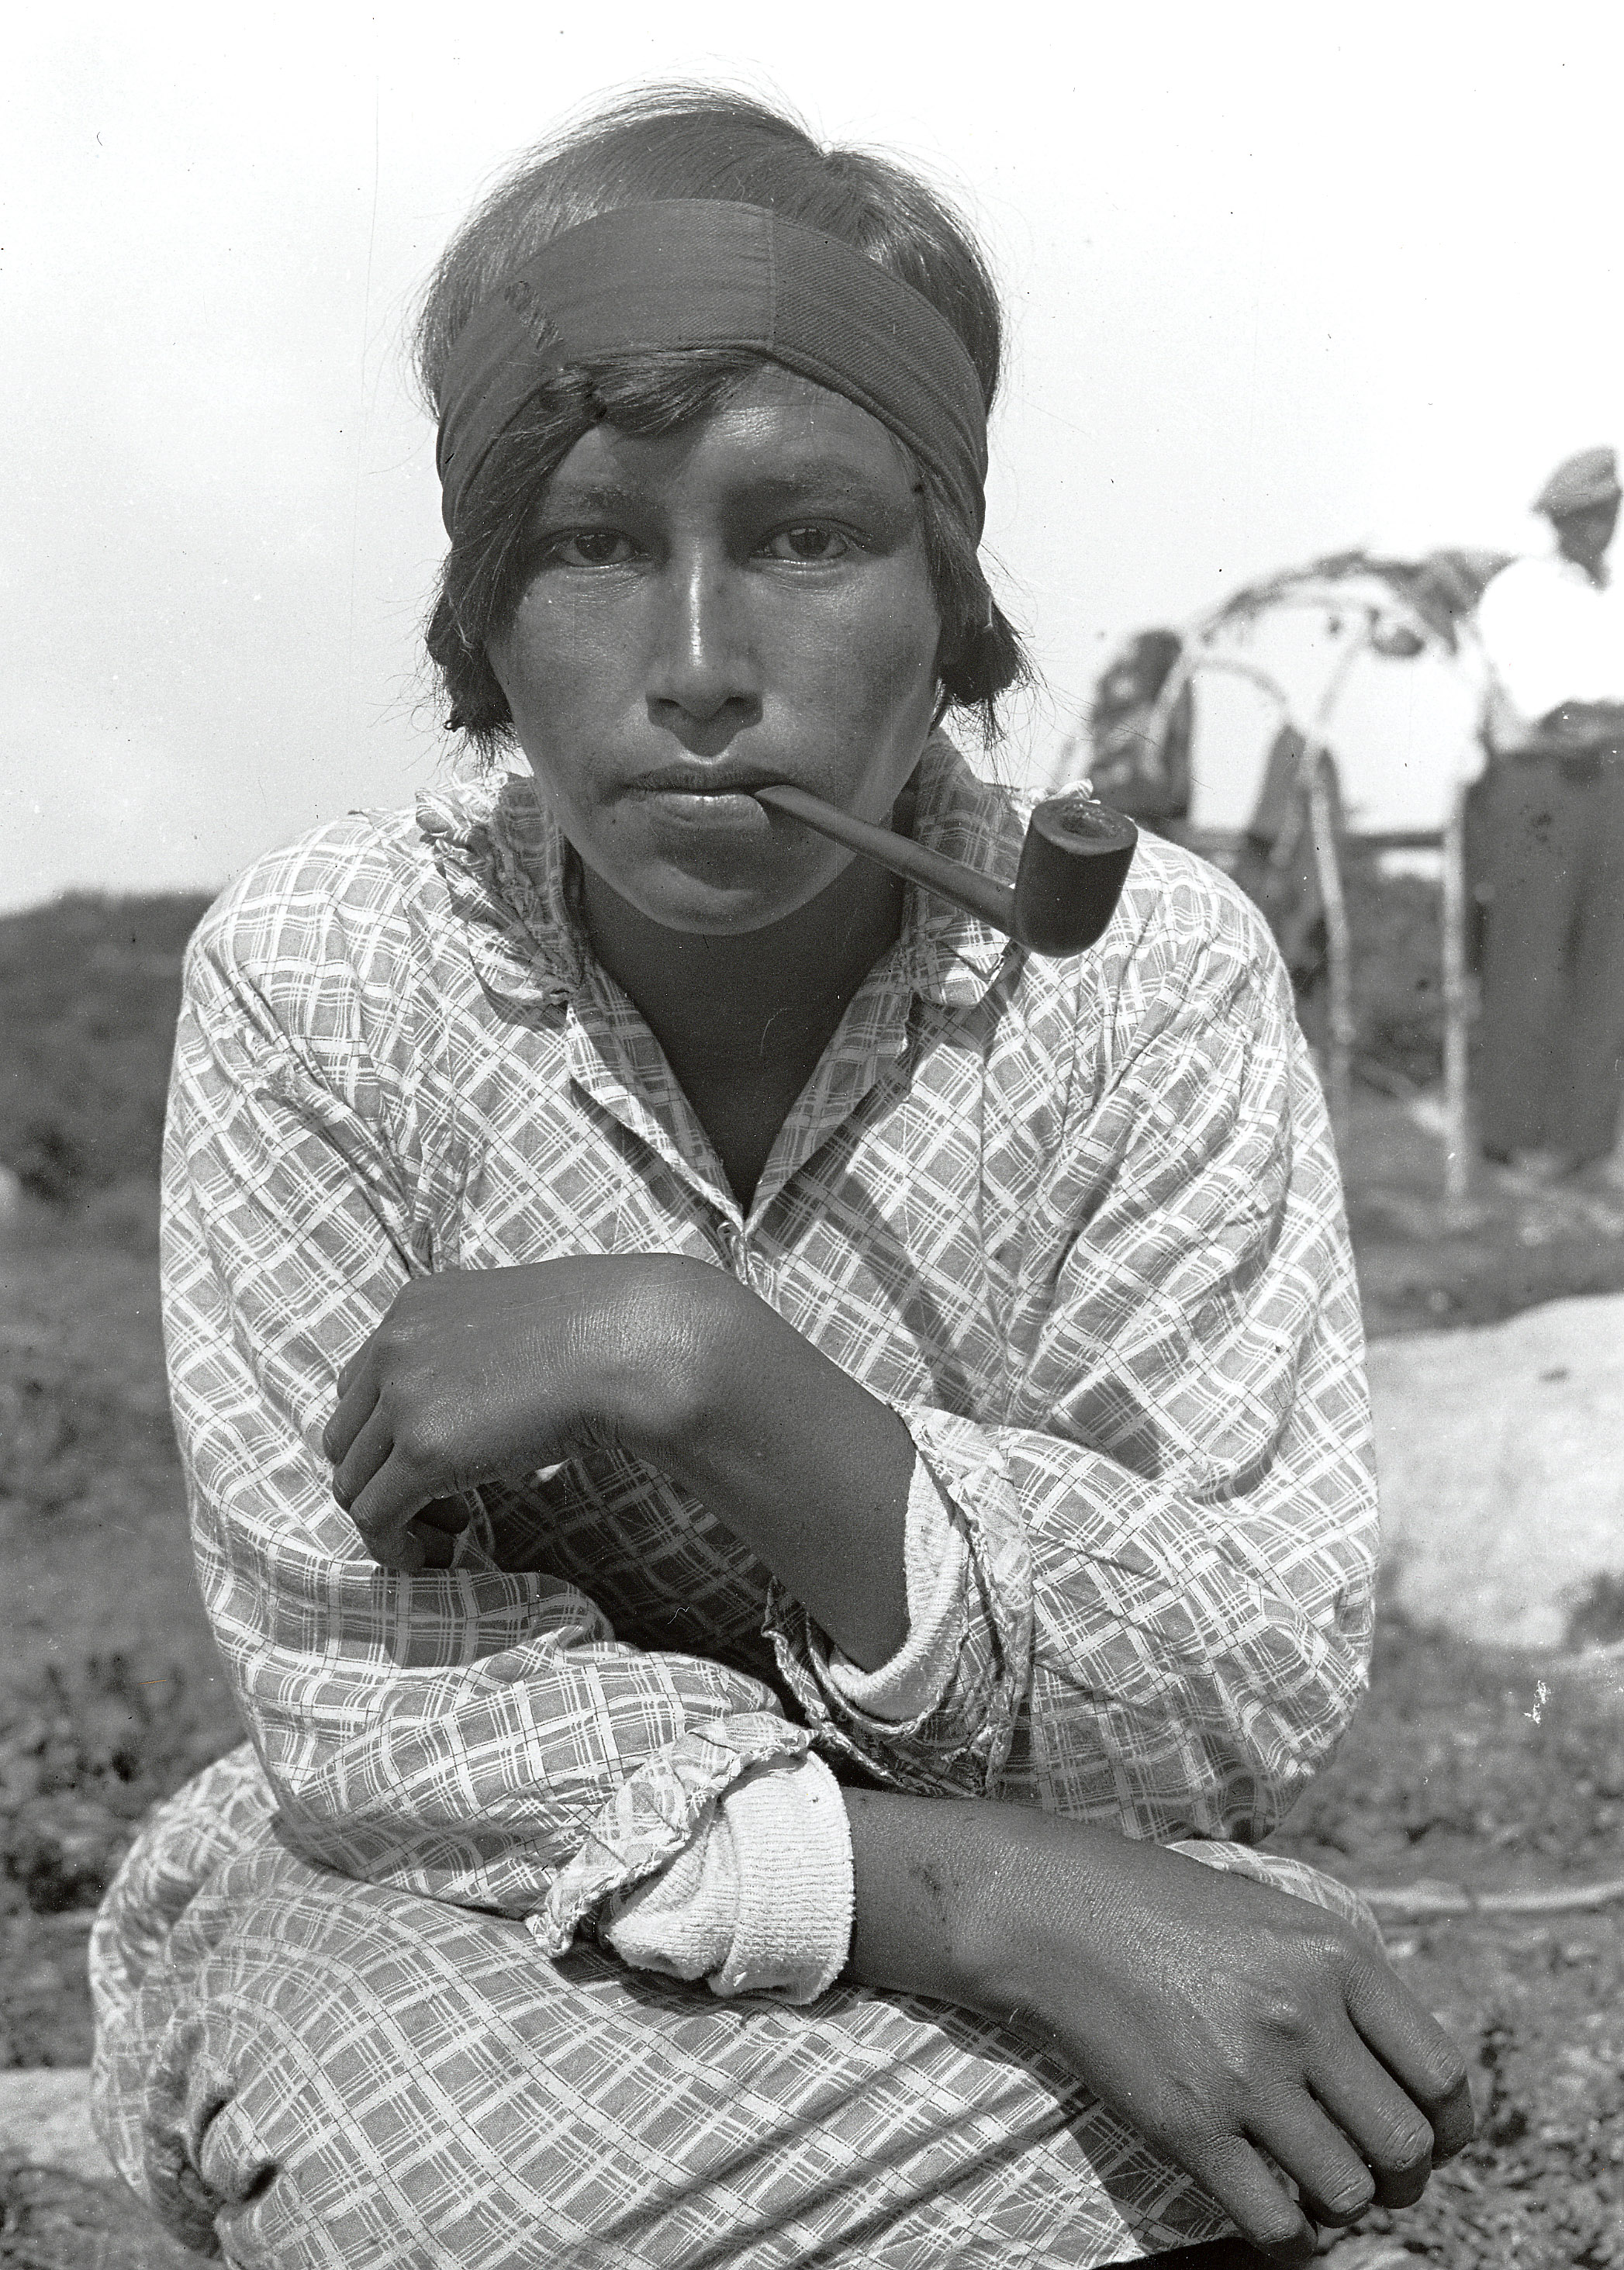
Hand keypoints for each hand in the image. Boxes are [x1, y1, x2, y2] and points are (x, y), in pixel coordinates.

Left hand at [321, 1255, 712, 1569]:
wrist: (632, 1344)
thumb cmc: (602, 1330)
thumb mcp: (514, 1319)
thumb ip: (471, 1351)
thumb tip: (471, 1405)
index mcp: (412, 1307)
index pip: (360, 1385)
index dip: (388, 1435)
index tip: (433, 1462)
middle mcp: (392, 1346)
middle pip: (346, 1438)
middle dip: (383, 1479)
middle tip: (444, 1507)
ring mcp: (402, 1399)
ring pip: (353, 1484)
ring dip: (393, 1518)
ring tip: (449, 1534)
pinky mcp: (424, 1453)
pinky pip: (376, 1518)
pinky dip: (395, 1547)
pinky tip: (438, 1557)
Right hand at [844, 1795, 1472, 2266]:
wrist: (1059, 1911)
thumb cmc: (1167, 1907)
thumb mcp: (1275, 1913)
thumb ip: (1340, 1980)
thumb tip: (1402, 2071)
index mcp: (1335, 1956)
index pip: (1444, 2077)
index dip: (1449, 2127)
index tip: (1430, 2137)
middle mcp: (1302, 2015)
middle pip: (1406, 2148)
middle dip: (1402, 2177)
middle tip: (1373, 2171)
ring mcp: (1245, 2073)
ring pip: (1348, 2193)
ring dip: (1340, 2203)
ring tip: (1315, 2185)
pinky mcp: (1190, 2125)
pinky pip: (1276, 2222)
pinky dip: (1289, 2235)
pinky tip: (1276, 2211)